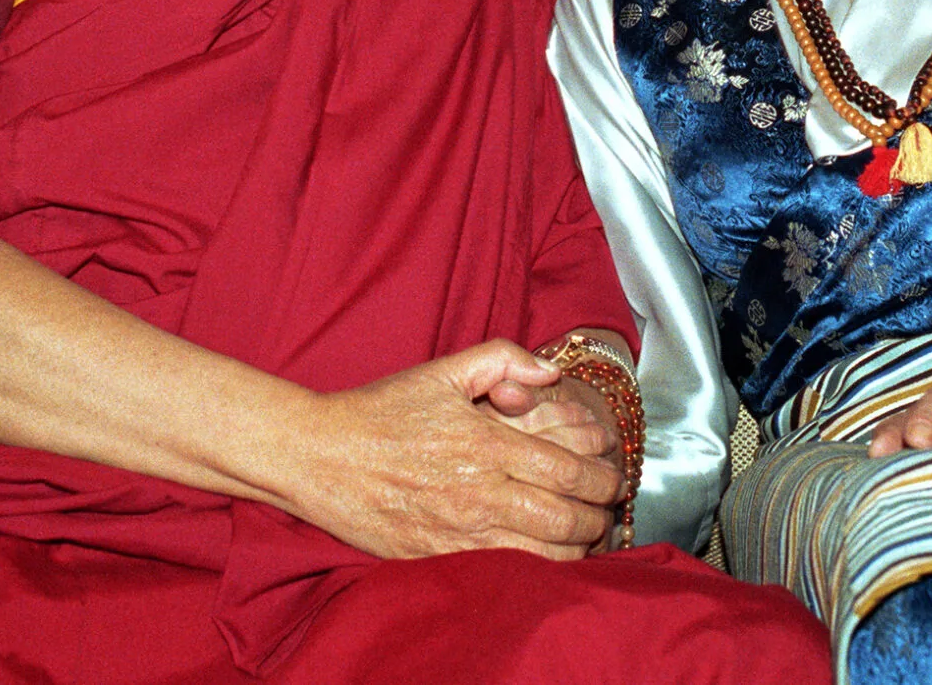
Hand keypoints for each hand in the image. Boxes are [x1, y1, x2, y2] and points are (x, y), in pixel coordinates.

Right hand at [282, 342, 625, 562]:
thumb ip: (503, 359)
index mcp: (485, 444)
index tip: (612, 478)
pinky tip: (545, 558)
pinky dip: (536, 570)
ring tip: (585, 537)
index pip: (567, 471)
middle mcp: (478, 493)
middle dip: (598, 517)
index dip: (602, 479)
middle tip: (607, 509)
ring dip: (575, 549)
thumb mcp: (443, 369)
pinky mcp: (438, 558)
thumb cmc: (381, 411)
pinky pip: (503, 573)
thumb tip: (550, 372)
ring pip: (541, 555)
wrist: (319, 455)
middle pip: (565, 519)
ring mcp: (458, 532)